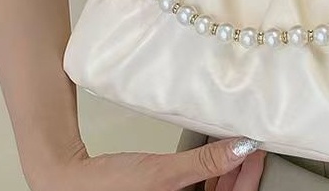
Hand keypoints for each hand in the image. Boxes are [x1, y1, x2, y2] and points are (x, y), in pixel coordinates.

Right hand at [30, 137, 263, 190]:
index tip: (258, 150)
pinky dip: (206, 174)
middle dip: (239, 173)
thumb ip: (204, 163)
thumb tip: (240, 147)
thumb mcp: (163, 173)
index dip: (249, 178)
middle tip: (249, 143)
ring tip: (234, 144)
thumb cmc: (108, 185)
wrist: (70, 182)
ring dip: (224, 173)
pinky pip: (194, 189)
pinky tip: (211, 154)